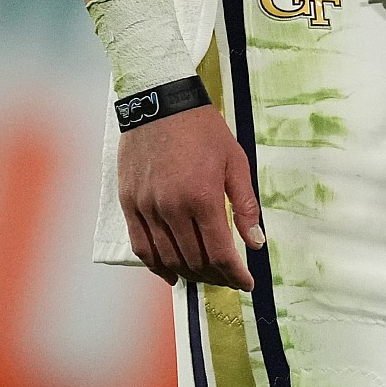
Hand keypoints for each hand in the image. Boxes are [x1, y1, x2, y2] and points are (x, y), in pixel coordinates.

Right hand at [117, 103, 264, 287]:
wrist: (160, 102)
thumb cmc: (202, 129)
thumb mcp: (235, 161)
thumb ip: (245, 204)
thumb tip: (256, 242)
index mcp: (203, 198)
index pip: (221, 253)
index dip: (235, 275)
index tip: (247, 284)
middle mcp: (172, 208)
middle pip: (194, 260)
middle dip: (216, 276)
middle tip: (229, 279)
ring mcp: (147, 208)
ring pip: (168, 258)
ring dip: (189, 274)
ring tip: (205, 276)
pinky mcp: (129, 204)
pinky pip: (142, 246)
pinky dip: (157, 266)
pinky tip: (171, 272)